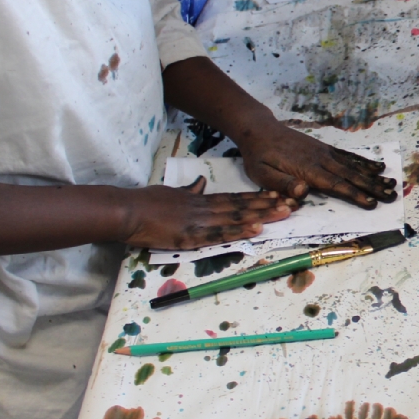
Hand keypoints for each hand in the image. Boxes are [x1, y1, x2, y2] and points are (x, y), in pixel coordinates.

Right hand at [122, 177, 293, 249]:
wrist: (126, 210)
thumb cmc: (145, 202)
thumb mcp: (171, 192)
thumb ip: (189, 190)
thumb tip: (201, 182)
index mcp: (200, 200)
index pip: (234, 198)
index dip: (257, 197)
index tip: (277, 195)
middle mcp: (205, 208)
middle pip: (242, 206)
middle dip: (268, 205)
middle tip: (293, 202)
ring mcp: (200, 221)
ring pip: (237, 218)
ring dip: (262, 215)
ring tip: (284, 213)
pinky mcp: (191, 236)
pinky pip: (220, 234)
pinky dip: (240, 232)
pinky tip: (256, 230)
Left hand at [237, 123, 397, 208]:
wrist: (259, 129)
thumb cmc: (259, 156)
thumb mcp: (262, 173)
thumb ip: (282, 183)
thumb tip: (303, 191)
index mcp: (307, 169)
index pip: (336, 185)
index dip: (354, 195)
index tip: (371, 203)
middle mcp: (321, 159)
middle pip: (351, 175)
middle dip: (372, 187)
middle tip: (392, 196)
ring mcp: (325, 152)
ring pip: (353, 166)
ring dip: (373, 176)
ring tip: (391, 183)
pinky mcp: (324, 148)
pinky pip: (348, 156)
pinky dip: (364, 162)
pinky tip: (376, 167)